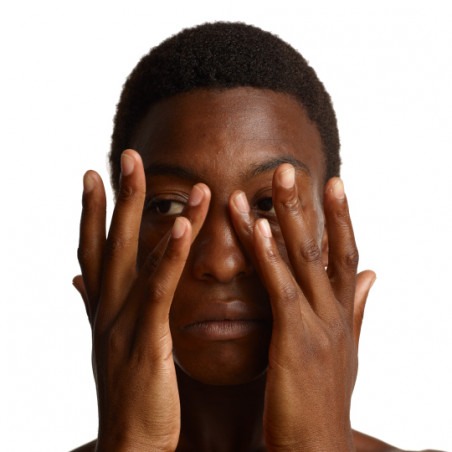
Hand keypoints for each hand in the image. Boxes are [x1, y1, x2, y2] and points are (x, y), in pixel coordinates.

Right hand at [73, 149, 209, 451]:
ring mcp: (122, 323)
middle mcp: (106, 310)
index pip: (93, 250)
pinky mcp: (147, 340)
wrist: (130, 447)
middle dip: (116, 197)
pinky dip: (168, 254)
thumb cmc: (130, 396)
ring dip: (147, 212)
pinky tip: (181, 225)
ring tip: (158, 175)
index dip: (91, 213)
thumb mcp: (111, 345)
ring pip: (136, 256)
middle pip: (110, 242)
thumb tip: (79, 281)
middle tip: (126, 156)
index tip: (93, 176)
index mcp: (103, 311)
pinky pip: (159, 289)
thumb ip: (99, 308)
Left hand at [230, 164, 374, 450]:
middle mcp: (335, 314)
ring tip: (276, 179)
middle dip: (312, 205)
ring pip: (304, 259)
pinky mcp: (295, 341)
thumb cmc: (322, 402)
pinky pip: (282, 289)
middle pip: (326, 247)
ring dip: (290, 215)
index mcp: (343, 315)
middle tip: (294, 167)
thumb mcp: (345, 351)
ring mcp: (318, 326)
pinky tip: (261, 227)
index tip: (334, 184)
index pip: (346, 255)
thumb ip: (357, 309)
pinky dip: (272, 256)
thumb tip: (372, 274)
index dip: (342, 218)